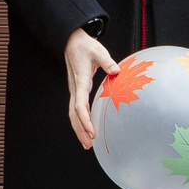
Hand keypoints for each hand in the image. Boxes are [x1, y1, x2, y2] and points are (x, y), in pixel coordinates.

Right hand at [62, 25, 119, 148]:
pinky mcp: (77, 90)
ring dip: (79, 128)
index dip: (85, 120)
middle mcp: (75, 89)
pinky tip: (87, 129)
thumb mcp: (97, 51)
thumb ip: (107, 61)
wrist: (72, 42)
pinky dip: (81, 121)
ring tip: (87, 143)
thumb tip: (116, 71)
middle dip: (80, 130)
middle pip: (74, 114)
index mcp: (80, 82)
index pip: (80, 105)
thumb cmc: (85, 47)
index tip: (92, 132)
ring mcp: (75, 90)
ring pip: (73, 114)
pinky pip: (77, 109)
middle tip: (88, 145)